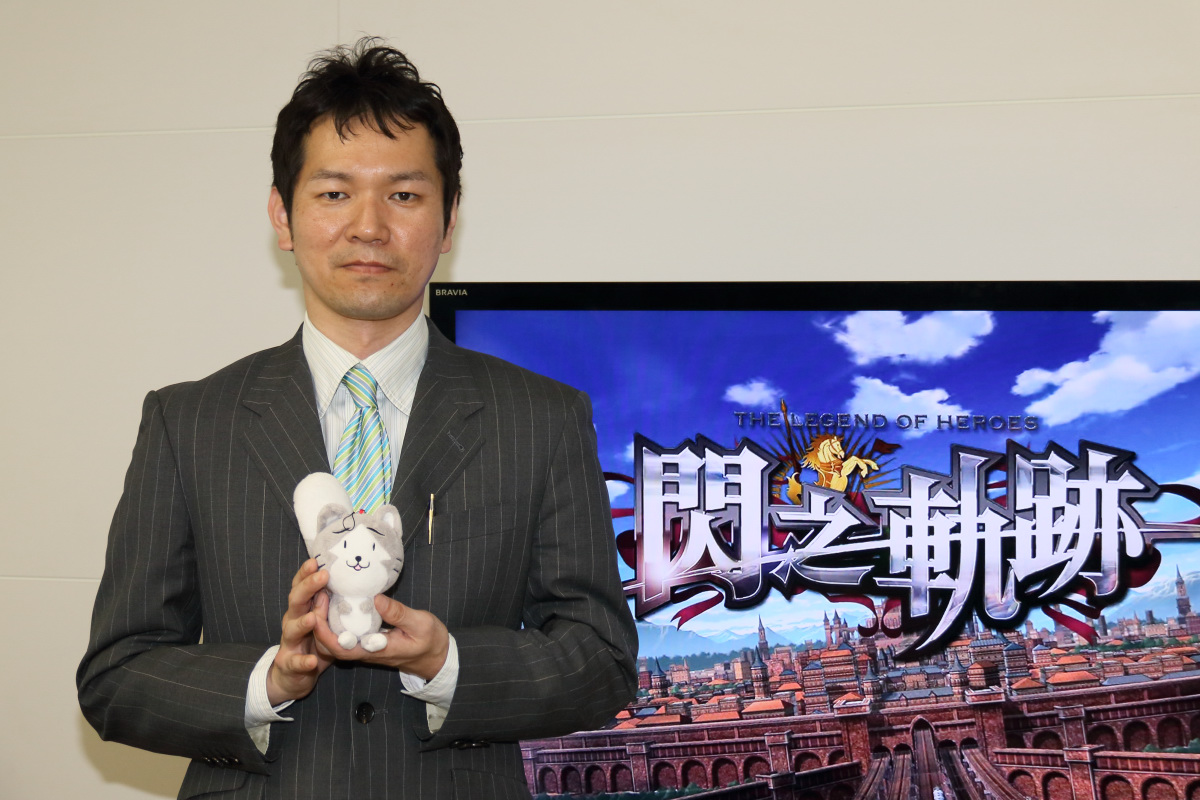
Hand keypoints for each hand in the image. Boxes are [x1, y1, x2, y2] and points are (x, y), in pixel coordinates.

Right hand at [266, 559, 334, 705]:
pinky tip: (311, 661)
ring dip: (302, 623)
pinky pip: (295, 662)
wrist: (292, 675)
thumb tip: (341, 580)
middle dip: (307, 588)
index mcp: (301, 608)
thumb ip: (328, 602)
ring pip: (291, 629)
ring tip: (313, 618)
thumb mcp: (322, 619)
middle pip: (296, 601)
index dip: (306, 573)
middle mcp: (292, 621)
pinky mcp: (290, 663)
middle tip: (322, 576)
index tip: (316, 560)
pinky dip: (303, 661)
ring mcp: (289, 642)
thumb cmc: (312, 641)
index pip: (301, 586)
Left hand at [313, 595, 449, 680]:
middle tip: (317, 595)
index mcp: (375, 650)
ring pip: (336, 640)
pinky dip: (336, 619)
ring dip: (324, 620)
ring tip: (323, 594)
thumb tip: (376, 599)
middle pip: (330, 645)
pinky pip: (346, 634)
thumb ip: (398, 613)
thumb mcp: (420, 624)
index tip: (319, 607)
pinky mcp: (369, 641)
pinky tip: (337, 600)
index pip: (339, 648)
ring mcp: (366, 647)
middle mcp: (365, 651)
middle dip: (317, 623)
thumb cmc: (430, 641)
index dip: (323, 631)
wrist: (437, 657)